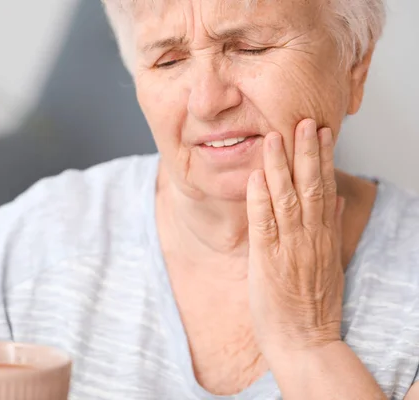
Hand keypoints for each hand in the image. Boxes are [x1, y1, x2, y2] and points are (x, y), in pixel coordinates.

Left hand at [246, 119, 344, 360]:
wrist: (305, 341)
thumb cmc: (313, 304)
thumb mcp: (329, 262)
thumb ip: (328, 228)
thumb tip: (332, 198)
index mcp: (323, 237)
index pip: (324, 189)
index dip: (322, 159)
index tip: (321, 132)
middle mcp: (310, 238)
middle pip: (309, 187)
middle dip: (305, 152)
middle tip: (302, 121)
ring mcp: (290, 249)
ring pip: (286, 199)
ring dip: (280, 166)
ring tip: (275, 136)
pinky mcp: (268, 262)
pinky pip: (264, 224)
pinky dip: (260, 199)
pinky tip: (256, 177)